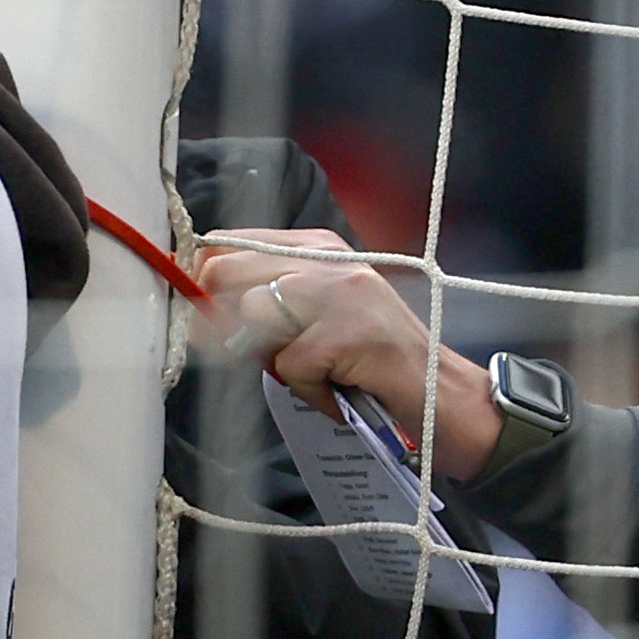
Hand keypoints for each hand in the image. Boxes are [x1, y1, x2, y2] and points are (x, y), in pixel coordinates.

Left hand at [198, 230, 497, 479]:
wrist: (440, 393)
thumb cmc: (371, 358)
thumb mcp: (318, 314)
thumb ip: (267, 300)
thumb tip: (197, 303)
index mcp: (315, 247)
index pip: (227, 244)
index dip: (202, 282)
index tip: (203, 317)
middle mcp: (326, 259)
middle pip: (226, 272)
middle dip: (224, 322)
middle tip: (259, 355)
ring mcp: (339, 292)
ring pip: (254, 319)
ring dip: (276, 362)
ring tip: (317, 372)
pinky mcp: (346, 332)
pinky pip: (290, 366)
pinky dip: (309, 390)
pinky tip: (339, 388)